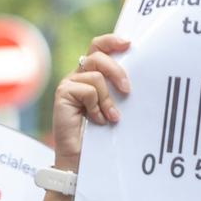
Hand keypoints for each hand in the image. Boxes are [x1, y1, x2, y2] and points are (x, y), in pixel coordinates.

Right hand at [53, 34, 129, 170]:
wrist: (81, 158)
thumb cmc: (100, 135)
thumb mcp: (113, 107)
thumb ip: (118, 90)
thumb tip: (137, 76)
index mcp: (90, 74)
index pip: (98, 48)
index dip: (111, 41)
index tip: (129, 43)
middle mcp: (78, 76)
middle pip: (97, 56)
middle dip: (117, 71)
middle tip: (128, 90)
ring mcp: (69, 84)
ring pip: (95, 76)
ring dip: (108, 98)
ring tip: (112, 117)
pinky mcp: (63, 94)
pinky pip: (88, 91)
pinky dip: (97, 107)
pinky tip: (97, 121)